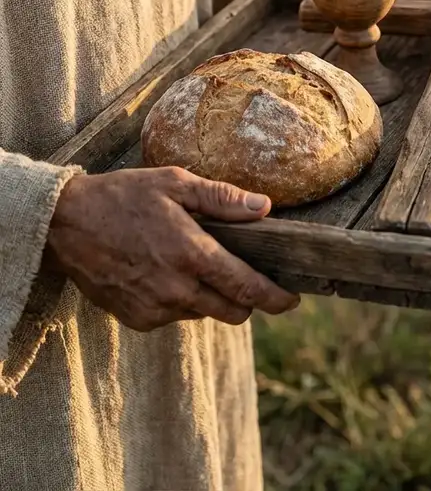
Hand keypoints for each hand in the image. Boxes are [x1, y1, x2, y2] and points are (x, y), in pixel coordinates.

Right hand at [46, 168, 298, 331]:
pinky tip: (167, 271)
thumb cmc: (123, 196)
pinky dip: (182, 299)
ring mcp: (156, 309)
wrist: (66, 225)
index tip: (292, 299)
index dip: (275, 297)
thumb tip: (264, 207)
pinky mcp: (138, 319)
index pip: (247, 288)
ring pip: (204, 313)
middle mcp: (177, 289)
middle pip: (233, 311)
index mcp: (192, 254)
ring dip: (212, 296)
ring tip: (197, 262)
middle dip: (248, 299)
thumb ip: (222, 199)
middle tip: (250, 277)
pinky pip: (175, 316)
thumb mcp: (174, 183)